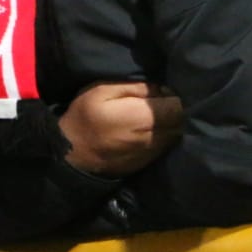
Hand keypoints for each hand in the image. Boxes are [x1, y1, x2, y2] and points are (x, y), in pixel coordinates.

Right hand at [58, 80, 183, 177]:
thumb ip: (136, 88)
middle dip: (176, 110)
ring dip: (171, 123)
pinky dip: (164, 136)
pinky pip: (166, 145)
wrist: (70, 155)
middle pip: (181, 121)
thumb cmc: (85, 117)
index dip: (174, 96)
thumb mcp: (103, 91)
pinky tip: (149, 130)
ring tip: (155, 115)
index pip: (178, 106)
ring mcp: (152, 153)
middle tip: (161, 102)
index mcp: (143, 118)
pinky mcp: (147, 163)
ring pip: (175, 134)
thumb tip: (161, 88)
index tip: (163, 91)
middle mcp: (153, 138)